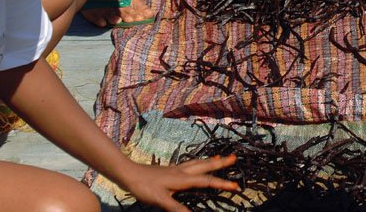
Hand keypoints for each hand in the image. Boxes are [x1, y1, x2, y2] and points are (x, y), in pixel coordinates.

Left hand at [118, 154, 239, 210]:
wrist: (129, 173)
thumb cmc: (144, 186)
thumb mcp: (160, 200)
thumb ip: (176, 208)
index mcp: (182, 179)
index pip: (207, 181)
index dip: (222, 184)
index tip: (236, 186)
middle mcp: (182, 171)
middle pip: (205, 166)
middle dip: (221, 164)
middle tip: (235, 158)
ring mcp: (176, 169)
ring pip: (198, 163)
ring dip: (210, 161)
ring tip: (220, 159)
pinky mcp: (170, 170)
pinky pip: (190, 164)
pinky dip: (198, 163)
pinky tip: (195, 164)